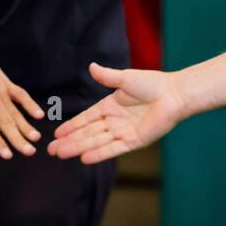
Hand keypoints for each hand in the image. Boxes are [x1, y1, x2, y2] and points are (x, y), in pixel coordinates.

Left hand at [0, 28, 43, 158]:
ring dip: (26, 125)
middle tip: (29, 152)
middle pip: (5, 120)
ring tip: (36, 138)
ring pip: (14, 110)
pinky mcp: (4, 81)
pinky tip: (39, 114)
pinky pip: (20, 94)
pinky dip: (29, 104)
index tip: (7, 155)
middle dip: (18, 138)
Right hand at [48, 63, 186, 162]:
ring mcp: (123, 132)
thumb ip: (107, 77)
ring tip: (61, 154)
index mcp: (110, 106)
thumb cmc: (152, 83)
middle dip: (69, 142)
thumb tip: (91, 67)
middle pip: (87, 133)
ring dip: (78, 148)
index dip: (71, 127)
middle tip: (51, 150)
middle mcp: (114, 121)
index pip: (86, 119)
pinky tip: (84, 158)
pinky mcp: (134, 141)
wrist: (174, 94)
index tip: (56, 134)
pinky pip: (113, 149)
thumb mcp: (125, 78)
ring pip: (96, 142)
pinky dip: (99, 153)